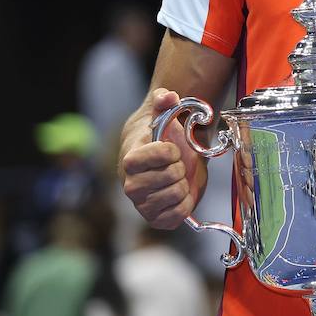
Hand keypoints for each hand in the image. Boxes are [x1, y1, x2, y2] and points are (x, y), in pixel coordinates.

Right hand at [119, 88, 200, 228]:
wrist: (167, 161)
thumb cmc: (164, 138)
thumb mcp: (164, 116)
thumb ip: (164, 101)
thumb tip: (169, 96)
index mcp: (130, 158)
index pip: (146, 157)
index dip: (167, 151)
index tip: (172, 148)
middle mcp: (130, 184)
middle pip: (167, 177)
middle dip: (179, 167)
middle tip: (176, 164)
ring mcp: (141, 204)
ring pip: (175, 195)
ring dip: (183, 184)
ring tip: (176, 178)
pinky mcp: (155, 219)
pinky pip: (176, 216)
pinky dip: (185, 204)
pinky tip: (180, 194)